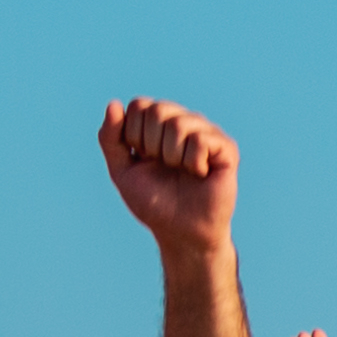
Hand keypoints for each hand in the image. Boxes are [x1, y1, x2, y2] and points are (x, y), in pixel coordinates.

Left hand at [99, 95, 237, 257]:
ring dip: (171, 157)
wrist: (181, 232)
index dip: (133, 135)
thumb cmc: (154, 202)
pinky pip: (200, 140)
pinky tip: (199, 174)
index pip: (139, 105)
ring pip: (178, 124)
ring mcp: (206, 133)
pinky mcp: (226, 148)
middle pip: (157, 110)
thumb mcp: (122, 171)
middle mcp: (184, 122)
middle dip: (151, 146)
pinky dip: (192, 163)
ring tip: (181, 172)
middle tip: (163, 166)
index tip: (142, 159)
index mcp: (159, 124)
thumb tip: (113, 104)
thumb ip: (111, 138)